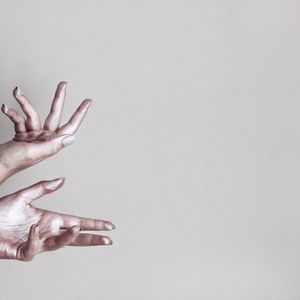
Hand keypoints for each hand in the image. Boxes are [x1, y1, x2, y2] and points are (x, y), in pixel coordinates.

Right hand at [0, 82, 90, 182]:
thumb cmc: (12, 163)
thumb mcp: (34, 152)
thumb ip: (52, 145)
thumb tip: (71, 138)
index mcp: (52, 143)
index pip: (70, 126)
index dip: (80, 114)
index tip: (88, 101)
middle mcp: (45, 138)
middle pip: (55, 115)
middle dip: (58, 99)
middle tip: (63, 84)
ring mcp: (34, 135)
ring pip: (32, 114)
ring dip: (24, 103)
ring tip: (17, 92)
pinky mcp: (22, 134)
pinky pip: (19, 119)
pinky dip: (12, 113)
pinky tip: (5, 108)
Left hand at [0, 178, 114, 260]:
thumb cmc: (0, 213)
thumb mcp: (23, 196)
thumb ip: (43, 187)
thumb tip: (62, 180)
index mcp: (51, 220)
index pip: (78, 222)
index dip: (93, 224)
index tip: (108, 225)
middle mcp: (48, 232)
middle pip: (75, 237)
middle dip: (93, 239)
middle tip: (108, 239)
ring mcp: (37, 243)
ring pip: (59, 245)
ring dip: (69, 237)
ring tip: (77, 227)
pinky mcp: (24, 252)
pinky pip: (34, 247)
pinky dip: (36, 238)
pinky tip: (34, 228)